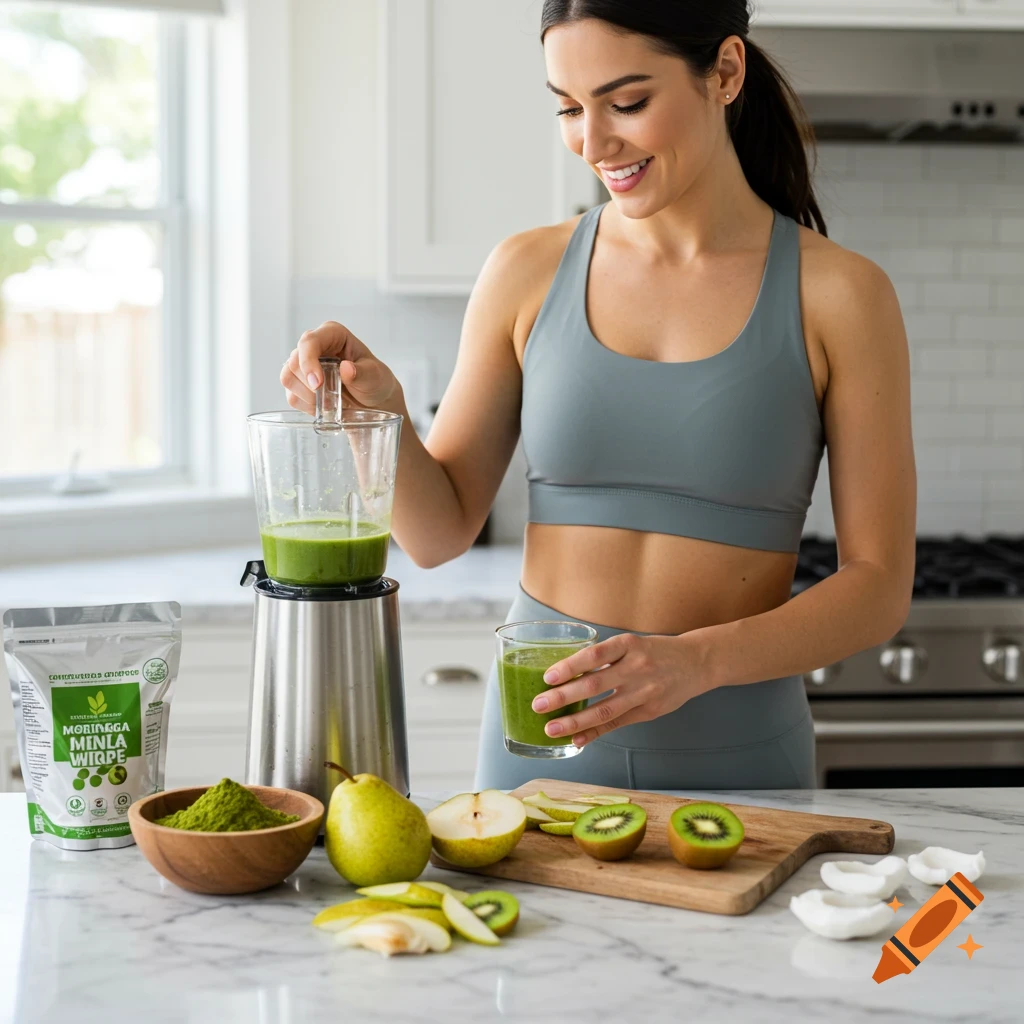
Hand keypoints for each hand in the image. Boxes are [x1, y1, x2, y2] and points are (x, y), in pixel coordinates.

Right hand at [281, 321, 401, 413]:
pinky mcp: (299, 384)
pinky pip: (292, 396)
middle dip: (311, 384)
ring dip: (308, 396)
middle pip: (294, 361)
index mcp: (332, 334)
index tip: (319, 383)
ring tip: (331, 402)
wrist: (374, 401)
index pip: (309, 342)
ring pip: (288, 378)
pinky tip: (324, 406)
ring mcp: (304, 365)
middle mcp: (314, 346)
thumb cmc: (375, 381)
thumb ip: (362, 373)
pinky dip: (307, 406)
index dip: (309, 362)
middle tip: (332, 398)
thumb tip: (345, 368)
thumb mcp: (375, 376)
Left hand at [532, 633, 710, 748]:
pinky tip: (576, 739)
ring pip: (605, 709)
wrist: (696, 663)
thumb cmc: (654, 651)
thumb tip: (565, 672)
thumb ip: (604, 657)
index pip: (594, 655)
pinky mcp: (649, 710)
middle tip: (538, 705)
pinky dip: (595, 732)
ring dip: (575, 721)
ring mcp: (644, 691)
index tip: (547, 677)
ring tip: (551, 729)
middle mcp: (637, 667)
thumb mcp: (631, 643)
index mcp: (628, 645)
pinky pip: (617, 723)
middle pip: (594, 684)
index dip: (569, 666)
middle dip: (563, 697)